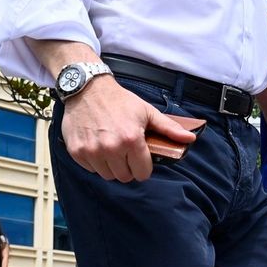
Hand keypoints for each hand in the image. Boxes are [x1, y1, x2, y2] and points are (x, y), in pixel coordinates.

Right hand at [61, 77, 196, 181]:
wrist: (88, 89)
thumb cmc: (119, 101)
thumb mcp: (147, 112)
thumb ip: (169, 128)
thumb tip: (190, 138)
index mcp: (131, 140)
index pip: (142, 173)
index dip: (143, 166)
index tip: (140, 157)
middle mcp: (111, 148)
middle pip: (125, 177)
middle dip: (128, 167)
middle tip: (126, 151)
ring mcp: (92, 151)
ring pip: (107, 175)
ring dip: (112, 166)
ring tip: (112, 148)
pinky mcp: (77, 151)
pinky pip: (91, 169)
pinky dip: (96, 162)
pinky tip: (98, 146)